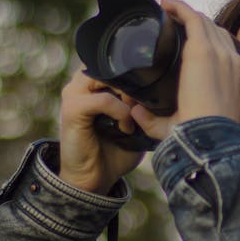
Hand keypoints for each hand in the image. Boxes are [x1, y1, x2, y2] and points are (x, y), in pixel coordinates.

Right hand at [57, 71, 145, 194]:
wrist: (93, 179)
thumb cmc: (115, 151)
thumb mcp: (135, 122)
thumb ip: (143, 103)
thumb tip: (167, 88)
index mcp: (94, 83)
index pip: (116, 61)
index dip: (136, 71)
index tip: (153, 88)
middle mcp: (81, 84)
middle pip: (111, 65)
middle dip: (133, 81)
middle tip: (145, 102)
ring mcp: (73, 94)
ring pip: (106, 76)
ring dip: (127, 94)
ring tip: (135, 112)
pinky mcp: (72, 109)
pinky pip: (103, 100)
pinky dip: (120, 112)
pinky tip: (126, 128)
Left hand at [126, 0, 239, 138]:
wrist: (211, 137)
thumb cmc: (199, 137)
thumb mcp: (179, 125)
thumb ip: (153, 120)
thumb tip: (135, 112)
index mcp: (235, 79)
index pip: (224, 50)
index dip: (207, 40)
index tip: (188, 39)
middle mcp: (231, 62)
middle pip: (214, 31)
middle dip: (195, 23)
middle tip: (173, 22)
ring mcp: (220, 53)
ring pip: (204, 22)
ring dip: (186, 14)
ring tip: (168, 10)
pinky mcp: (204, 49)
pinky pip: (193, 18)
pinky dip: (179, 8)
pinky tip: (166, 4)